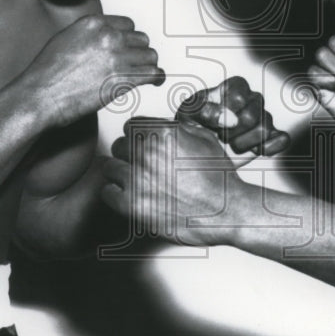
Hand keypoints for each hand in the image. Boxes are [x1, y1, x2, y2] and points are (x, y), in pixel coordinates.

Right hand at [22, 14, 163, 126]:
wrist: (40, 95)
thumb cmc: (46, 73)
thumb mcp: (65, 39)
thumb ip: (88, 35)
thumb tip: (101, 40)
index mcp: (94, 23)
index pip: (127, 25)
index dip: (129, 39)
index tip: (130, 48)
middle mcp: (108, 36)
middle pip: (141, 39)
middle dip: (139, 52)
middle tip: (137, 63)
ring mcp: (117, 56)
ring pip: (150, 55)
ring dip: (148, 65)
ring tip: (146, 73)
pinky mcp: (123, 78)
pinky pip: (153, 73)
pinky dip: (157, 78)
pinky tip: (155, 81)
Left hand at [101, 118, 240, 245]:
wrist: (227, 211)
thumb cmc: (219, 178)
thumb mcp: (205, 138)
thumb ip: (178, 127)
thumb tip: (163, 124)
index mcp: (162, 133)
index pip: (131, 125)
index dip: (138, 136)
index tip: (143, 145)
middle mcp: (147, 152)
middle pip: (119, 145)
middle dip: (129, 153)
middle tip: (142, 165)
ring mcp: (137, 178)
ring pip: (109, 167)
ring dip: (120, 172)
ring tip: (135, 180)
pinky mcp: (132, 205)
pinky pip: (107, 192)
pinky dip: (115, 194)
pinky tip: (129, 195)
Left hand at [176, 76, 289, 163]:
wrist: (199, 151)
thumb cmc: (192, 125)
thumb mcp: (189, 113)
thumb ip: (205, 110)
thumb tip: (231, 120)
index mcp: (234, 87)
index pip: (239, 98)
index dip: (223, 113)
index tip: (209, 121)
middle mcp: (252, 99)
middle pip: (251, 116)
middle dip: (231, 132)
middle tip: (219, 136)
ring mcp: (263, 118)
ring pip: (264, 130)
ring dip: (243, 143)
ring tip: (231, 143)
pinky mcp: (271, 137)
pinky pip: (283, 140)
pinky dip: (270, 147)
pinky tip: (255, 151)